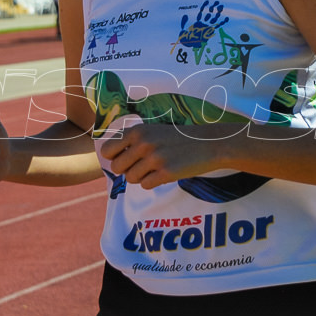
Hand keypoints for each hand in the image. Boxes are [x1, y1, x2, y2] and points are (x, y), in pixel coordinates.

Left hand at [98, 123, 218, 189]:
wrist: (208, 143)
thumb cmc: (178, 138)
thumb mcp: (153, 131)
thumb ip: (132, 140)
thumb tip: (110, 157)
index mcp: (137, 131)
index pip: (107, 150)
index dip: (114, 157)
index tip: (126, 158)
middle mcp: (143, 143)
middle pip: (117, 168)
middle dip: (127, 170)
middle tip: (142, 166)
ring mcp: (155, 159)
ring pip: (130, 179)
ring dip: (141, 177)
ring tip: (156, 168)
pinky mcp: (166, 173)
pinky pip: (146, 185)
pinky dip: (153, 183)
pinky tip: (164, 173)